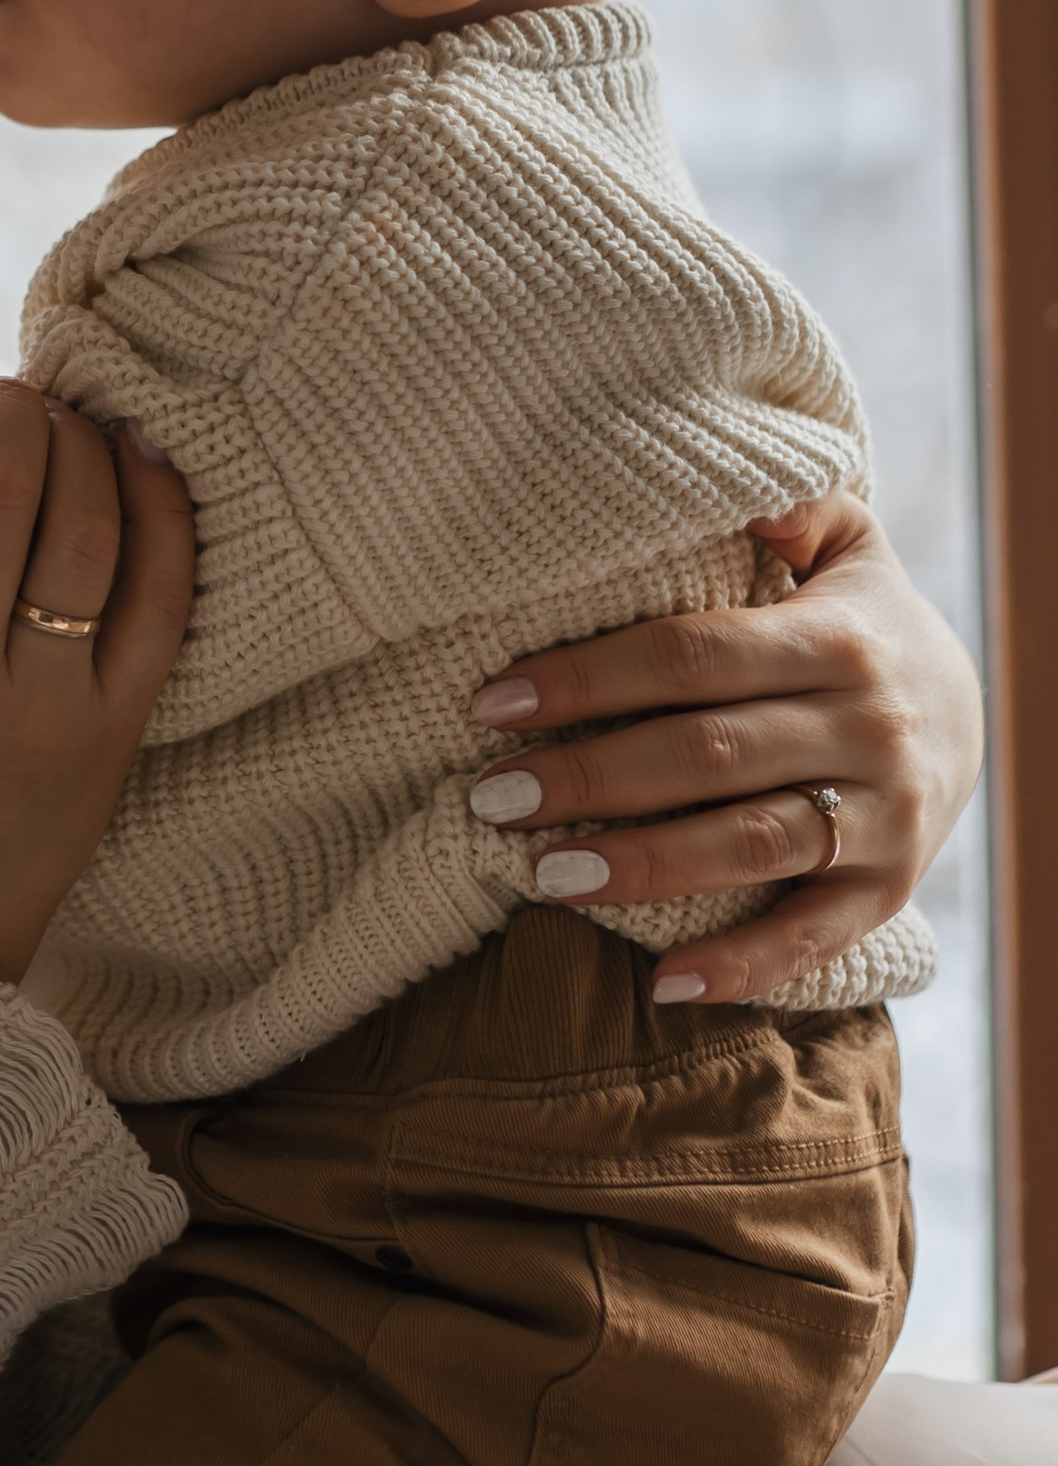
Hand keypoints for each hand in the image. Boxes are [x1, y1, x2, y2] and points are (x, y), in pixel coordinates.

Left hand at [466, 493, 981, 1003]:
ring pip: (749, 847)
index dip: (589, 676)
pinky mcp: (888, 891)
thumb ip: (790, 505)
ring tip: (542, 875)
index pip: (691, 657)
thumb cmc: (858, 621)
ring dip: (643, 866)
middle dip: (590, 775)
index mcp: (837, 640)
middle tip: (490, 794)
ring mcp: (883, 819)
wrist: (974, 710)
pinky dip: (742, 967)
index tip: (490, 700)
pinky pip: (813, 938)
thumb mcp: (845, 546)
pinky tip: (661, 985)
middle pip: (706, 755)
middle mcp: (866, 730)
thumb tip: (735, 480)